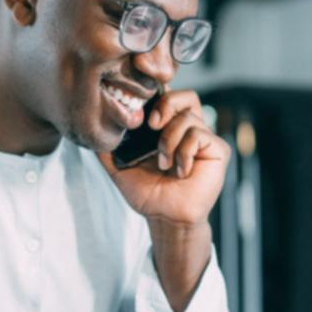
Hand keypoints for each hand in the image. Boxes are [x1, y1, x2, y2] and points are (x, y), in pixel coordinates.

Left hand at [97, 89, 229, 226]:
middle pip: (185, 96)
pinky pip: (200, 135)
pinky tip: (180, 171)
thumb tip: (93, 128)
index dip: (157, 94)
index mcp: (167, 128)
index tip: (140, 108)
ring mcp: (204, 138)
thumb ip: (107, 148)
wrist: (165, 217)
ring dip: (169, 141)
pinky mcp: (217, 149)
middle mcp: (188, 129)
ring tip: (164, 164)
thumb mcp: (119, 167)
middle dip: (166, 105)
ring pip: (188, 117)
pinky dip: (184, 152)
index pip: (168, 96)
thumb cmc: (148, 194)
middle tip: (152, 125)